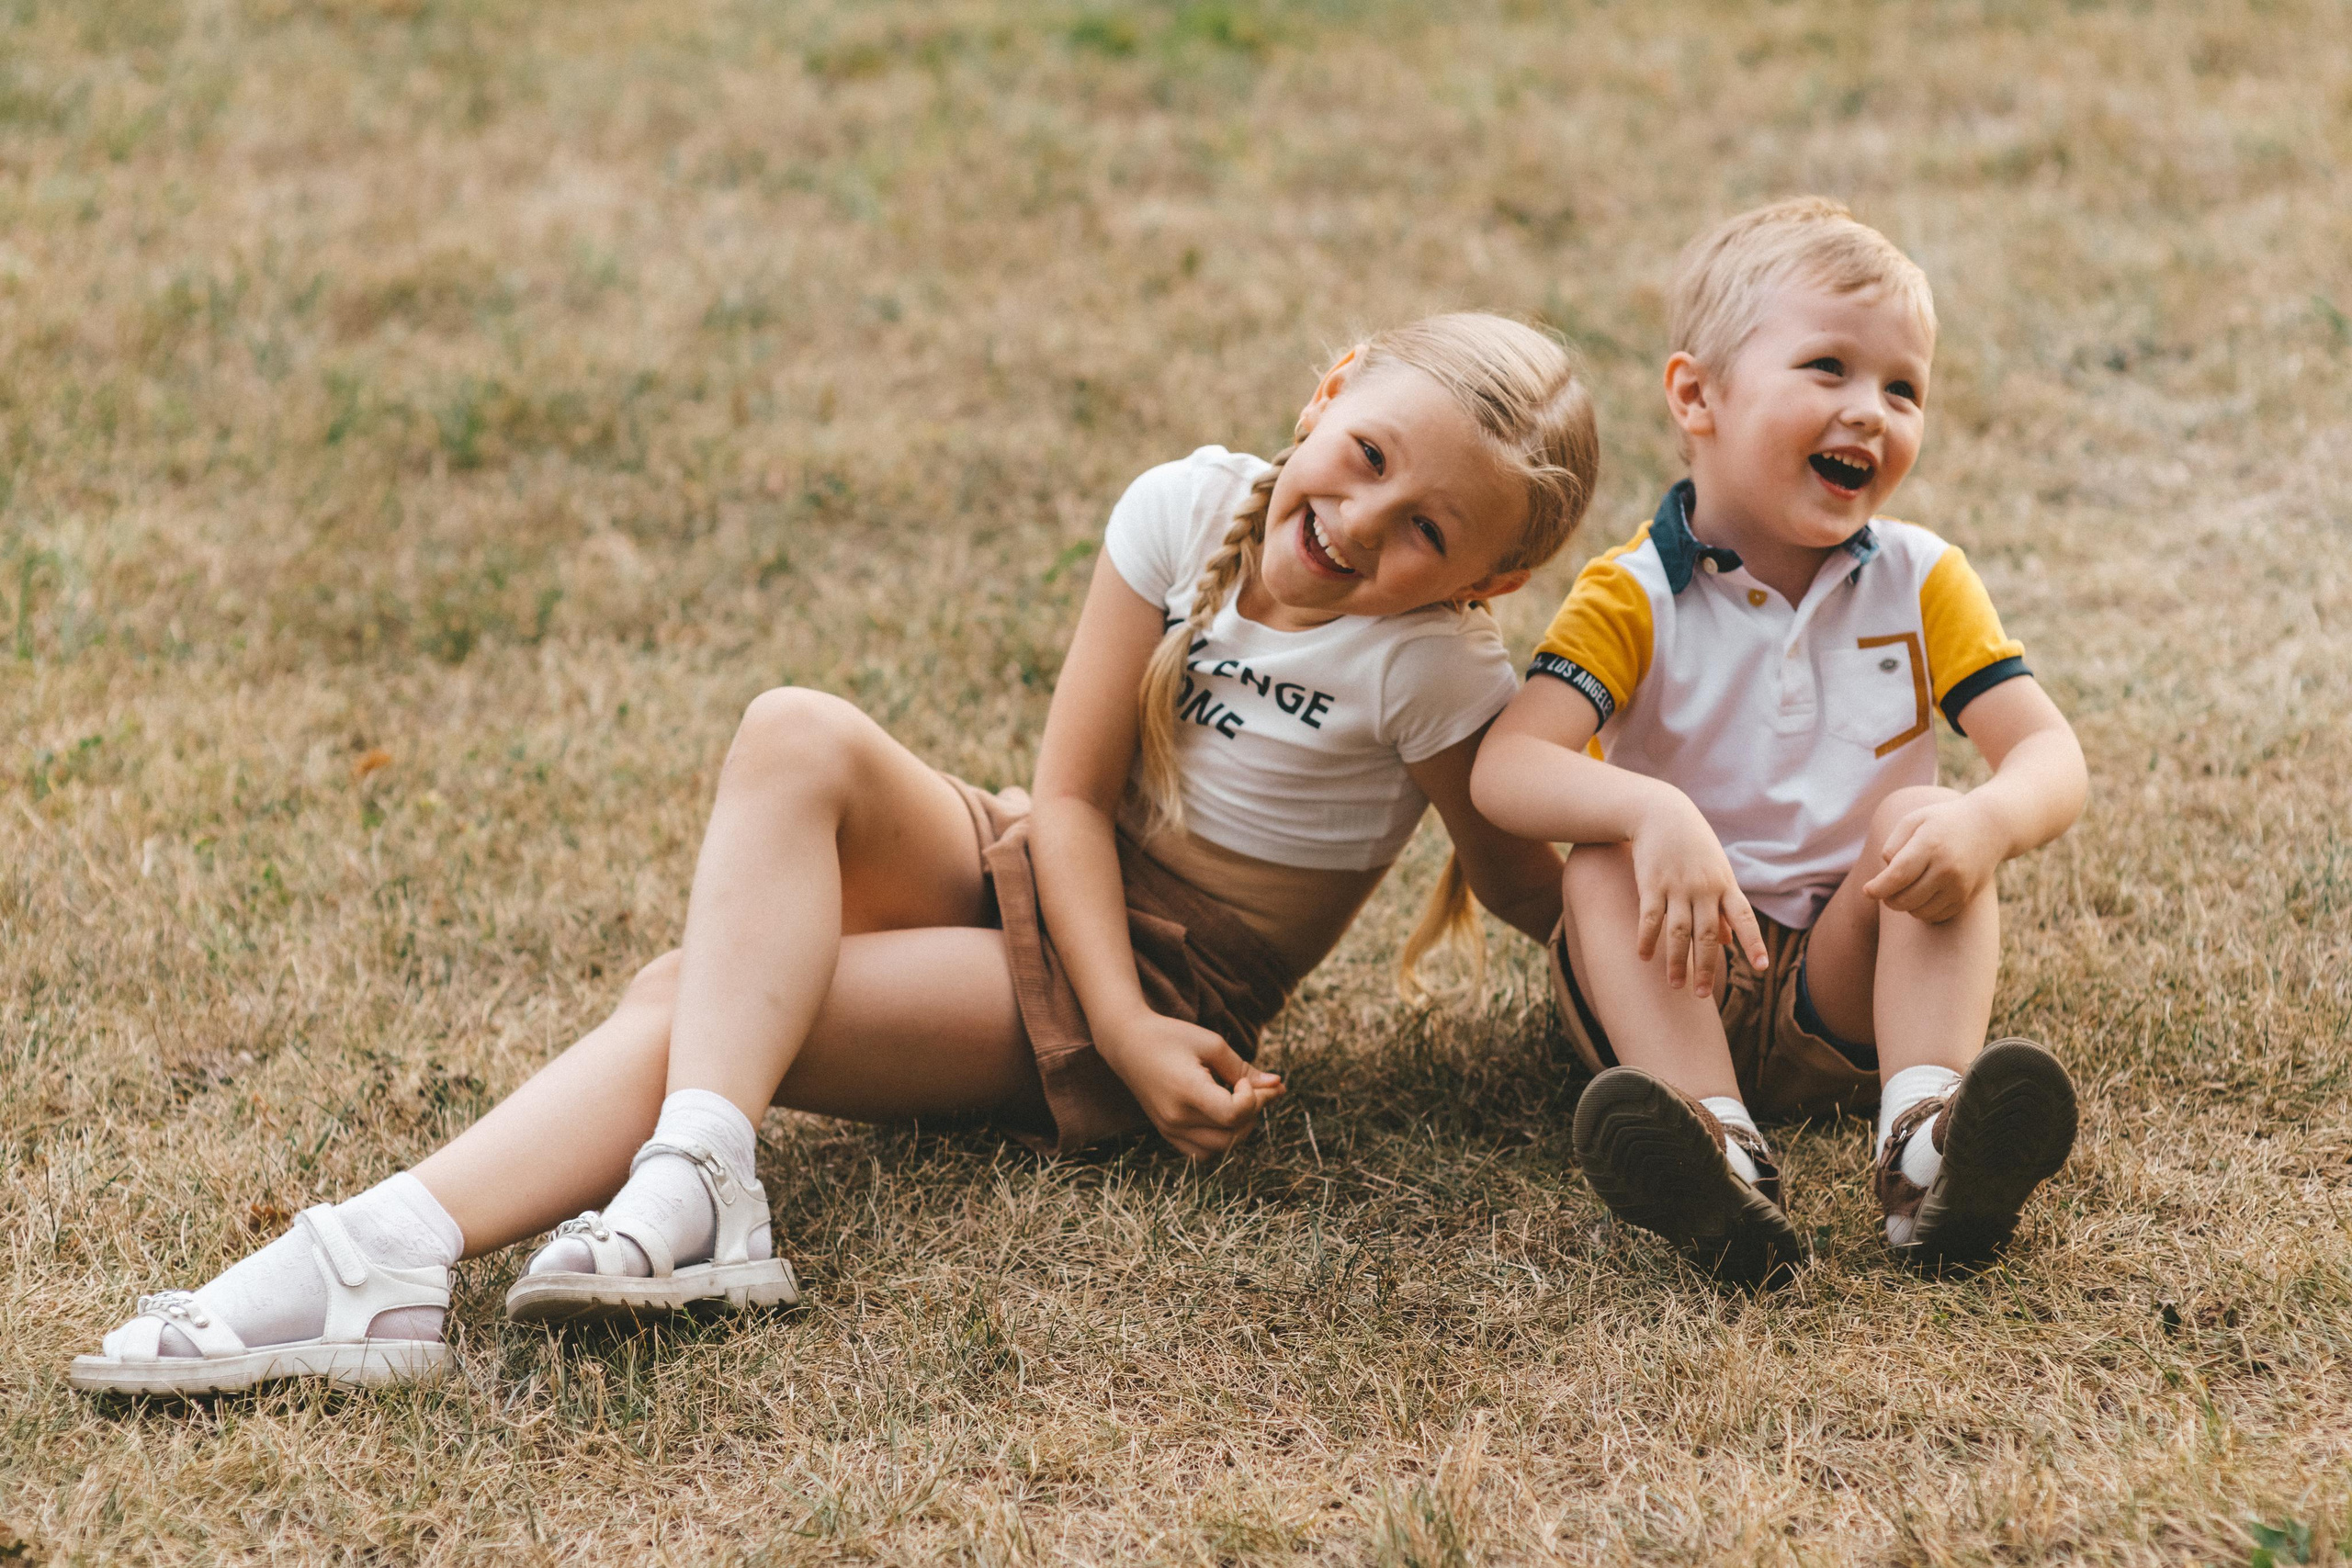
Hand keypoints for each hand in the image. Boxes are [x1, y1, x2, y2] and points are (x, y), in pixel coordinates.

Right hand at [1096, 1011, 1283, 1160]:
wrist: (1127, 1043)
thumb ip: (1244, 1069)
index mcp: (1187, 1092)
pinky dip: (1219, 1139)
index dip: (1251, 1098)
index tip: (1240, 1079)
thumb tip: (1278, 1084)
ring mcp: (1170, 1129)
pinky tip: (1220, 1115)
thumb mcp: (1211, 1044)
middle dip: (1253, 1113)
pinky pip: (1202, 1152)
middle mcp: (1177, 1118)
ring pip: (1221, 1148)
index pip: (1235, 1115)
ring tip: (1236, 1102)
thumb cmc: (1170, 1037)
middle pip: (1233, 1135)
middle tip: (1251, 1088)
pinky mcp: (1167, 1133)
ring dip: (1238, 1129)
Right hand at [1628, 792, 1767, 998]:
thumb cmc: (1693, 845)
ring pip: (1679, 931)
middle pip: (1708, 933)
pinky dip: (1647, 938)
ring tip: (1674, 985)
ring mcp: (1677, 886)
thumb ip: (1724, 906)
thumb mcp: (1716, 871)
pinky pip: (1649, 917)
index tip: (1761, 967)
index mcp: (1725, 886)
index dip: (1753, 942)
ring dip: (1677, 960)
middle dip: (1707, 966)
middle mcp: (1704, 889)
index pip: (1744, 918)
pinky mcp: (1651, 883)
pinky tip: (1644, 957)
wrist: (1661, 812)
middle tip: (1703, 995)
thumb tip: (1731, 941)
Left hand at [1863, 795, 2001, 922]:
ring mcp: (1959, 886)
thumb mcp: (1914, 820)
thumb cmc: (1943, 822)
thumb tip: (1885, 871)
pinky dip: (1922, 911)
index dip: (1878, 888)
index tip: (1867, 890)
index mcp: (1930, 845)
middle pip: (1905, 899)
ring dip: (1905, 906)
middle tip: (1884, 889)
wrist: (1990, 828)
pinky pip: (1935, 917)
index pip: (1898, 876)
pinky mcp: (1966, 898)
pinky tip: (1921, 896)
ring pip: (1919, 912)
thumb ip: (1893, 844)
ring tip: (1904, 889)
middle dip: (1888, 898)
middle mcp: (1947, 869)